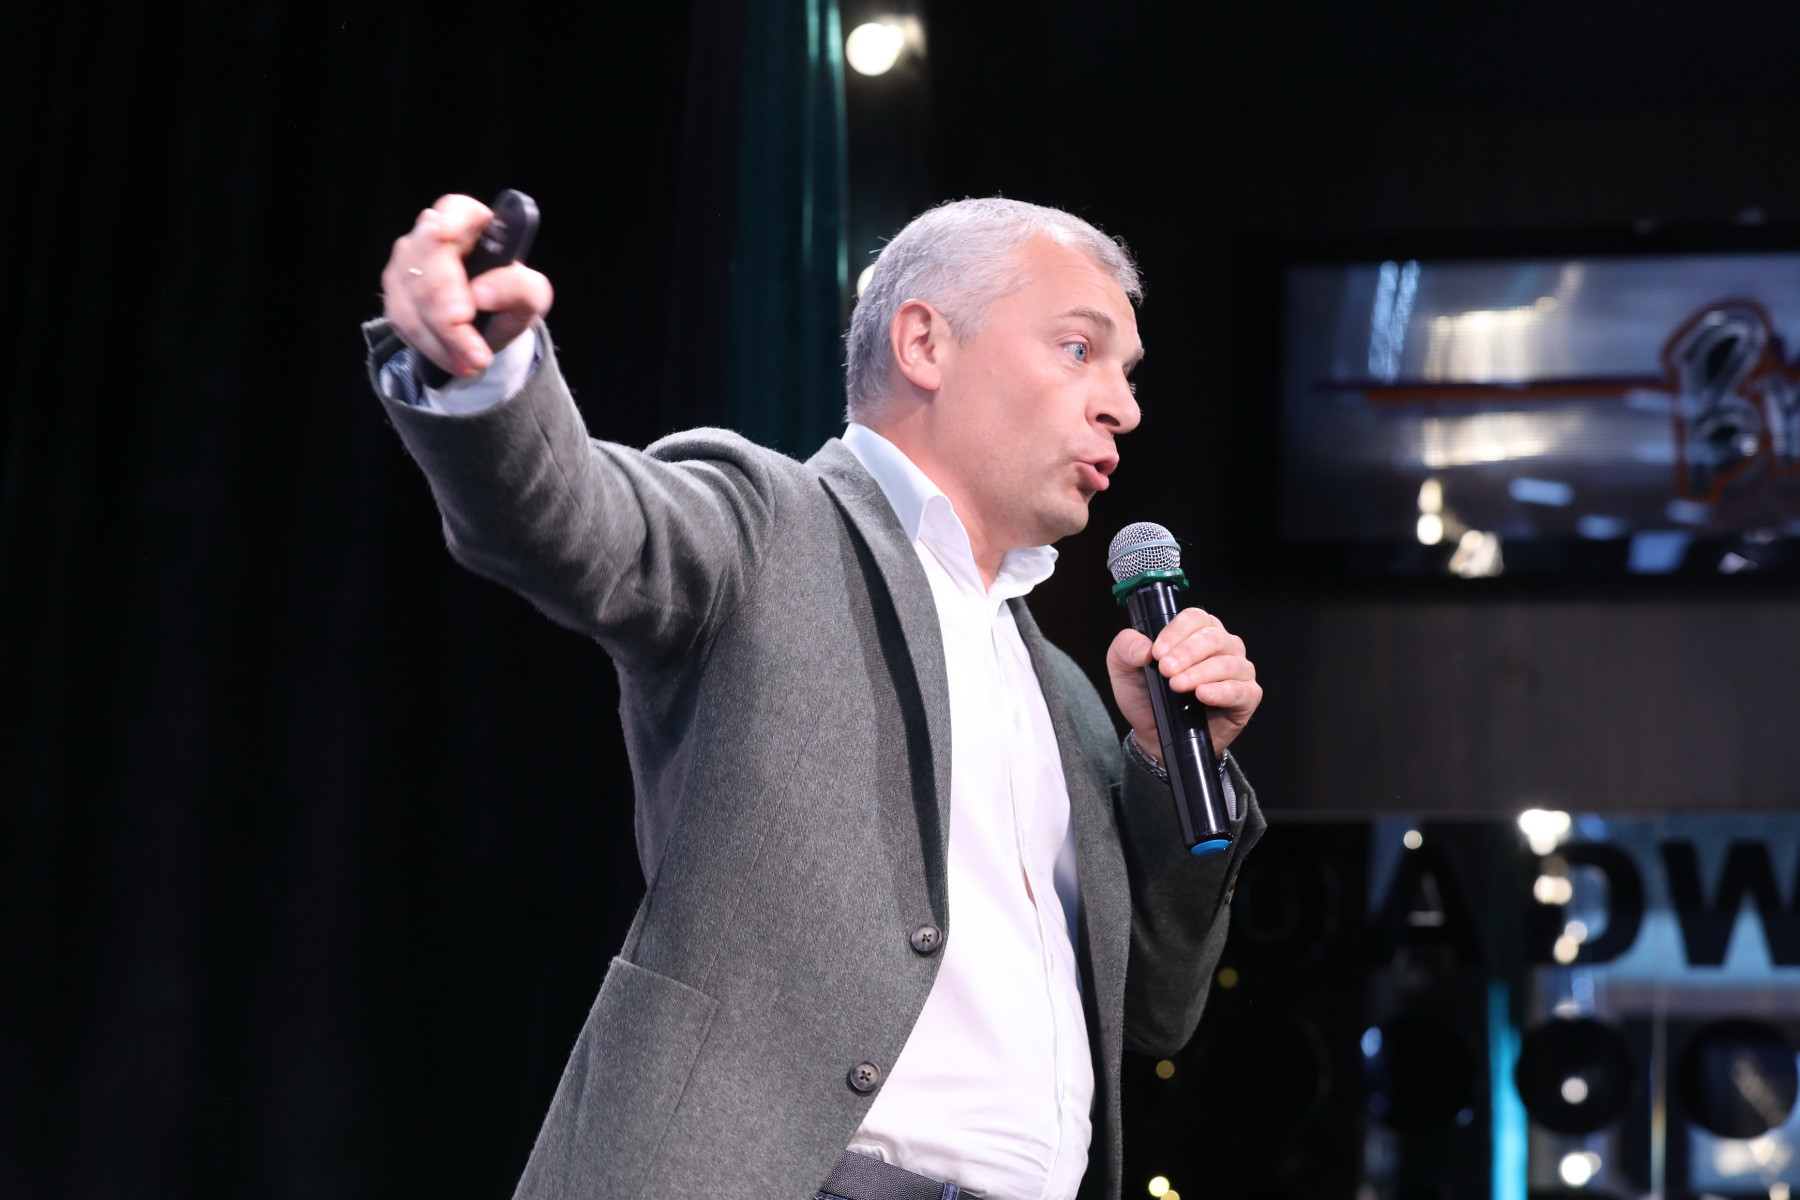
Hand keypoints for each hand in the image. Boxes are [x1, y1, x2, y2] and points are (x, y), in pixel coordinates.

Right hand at [380, 194, 553, 377]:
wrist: (490, 323)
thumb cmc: (510, 296)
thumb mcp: (532, 295)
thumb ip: (519, 289)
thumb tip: (481, 294)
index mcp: (468, 219)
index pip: (454, 209)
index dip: (449, 221)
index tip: (447, 236)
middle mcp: (430, 233)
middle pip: (427, 263)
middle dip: (448, 314)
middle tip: (476, 351)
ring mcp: (406, 261)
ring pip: (412, 299)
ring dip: (443, 340)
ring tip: (474, 363)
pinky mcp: (394, 291)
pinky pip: (403, 321)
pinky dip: (431, 347)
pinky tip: (455, 361)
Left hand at [1106, 608, 1260, 759]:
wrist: (1155, 736)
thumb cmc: (1146, 697)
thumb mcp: (1123, 670)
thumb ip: (1124, 648)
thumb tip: (1143, 647)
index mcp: (1196, 632)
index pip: (1195, 618)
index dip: (1176, 632)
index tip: (1157, 652)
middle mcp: (1223, 646)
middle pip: (1212, 637)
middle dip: (1187, 652)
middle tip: (1166, 670)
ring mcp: (1238, 671)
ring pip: (1227, 662)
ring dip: (1200, 672)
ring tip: (1177, 685)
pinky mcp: (1247, 697)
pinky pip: (1242, 690)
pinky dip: (1222, 691)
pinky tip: (1203, 694)